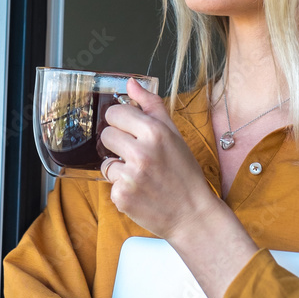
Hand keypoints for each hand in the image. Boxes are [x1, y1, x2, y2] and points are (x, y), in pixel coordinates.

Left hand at [99, 79, 217, 238]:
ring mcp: (130, 176)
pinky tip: (141, 191)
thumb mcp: (174, 134)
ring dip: (119, 168)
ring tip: (142, 176)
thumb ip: (151, 105)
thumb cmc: (184, 173)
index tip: (132, 131)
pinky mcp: (122, 197)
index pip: (115, 113)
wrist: (192, 213)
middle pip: (106, 135)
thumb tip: (130, 83)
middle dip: (119, 144)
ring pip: (106, 161)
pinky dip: (122, 188)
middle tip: (138, 155)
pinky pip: (110, 184)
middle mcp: (141, 153)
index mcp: (154, 132)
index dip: (122, 122)